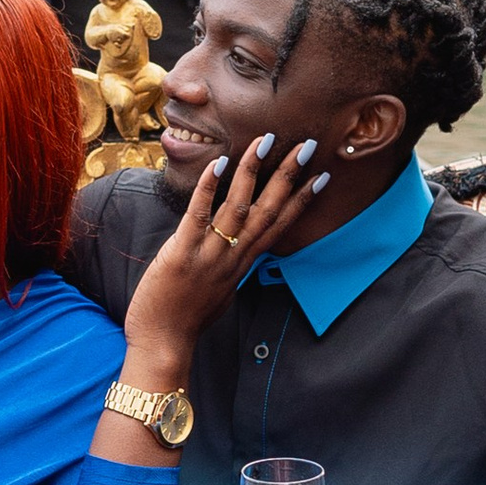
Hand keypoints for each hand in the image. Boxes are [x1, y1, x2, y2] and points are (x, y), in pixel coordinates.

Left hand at [121, 133, 331, 377]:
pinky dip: (209, 188)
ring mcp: (210, 254)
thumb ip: (230, 268)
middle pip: (269, 210)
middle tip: (307, 146)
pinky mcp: (182, 253)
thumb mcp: (220, 292)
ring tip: (265, 142)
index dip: (302, 200)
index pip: (279, 225)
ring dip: (252, 172)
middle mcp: (233, 256)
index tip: (321, 176)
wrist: (164, 342)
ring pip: (238, 206)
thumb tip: (235, 254)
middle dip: (289, 176)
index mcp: (243, 263)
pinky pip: (199, 215)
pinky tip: (219, 164)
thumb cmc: (186, 318)